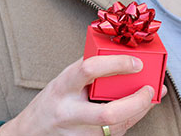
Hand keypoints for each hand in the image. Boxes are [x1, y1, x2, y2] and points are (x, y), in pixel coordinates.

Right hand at [0, 55, 164, 135]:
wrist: (30, 132)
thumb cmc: (52, 101)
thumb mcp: (64, 78)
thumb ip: (88, 66)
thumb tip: (119, 52)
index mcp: (63, 87)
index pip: (90, 70)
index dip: (117, 64)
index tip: (136, 63)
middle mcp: (69, 112)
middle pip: (108, 112)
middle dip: (137, 102)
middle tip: (150, 89)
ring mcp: (78, 133)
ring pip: (116, 127)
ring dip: (139, 111)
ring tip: (150, 97)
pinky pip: (114, 134)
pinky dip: (129, 121)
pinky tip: (136, 110)